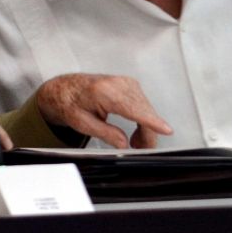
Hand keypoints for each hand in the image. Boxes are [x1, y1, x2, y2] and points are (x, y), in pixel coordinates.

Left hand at [36, 74, 171, 148]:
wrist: (65, 89)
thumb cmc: (70, 102)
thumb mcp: (82, 123)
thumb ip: (106, 134)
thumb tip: (124, 144)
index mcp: (104, 92)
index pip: (133, 109)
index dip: (151, 122)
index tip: (166, 129)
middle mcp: (117, 83)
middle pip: (144, 112)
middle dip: (147, 134)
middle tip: (141, 151)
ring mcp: (125, 82)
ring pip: (147, 109)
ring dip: (146, 128)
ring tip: (136, 142)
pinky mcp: (130, 84)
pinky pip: (144, 104)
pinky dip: (143, 118)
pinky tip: (137, 130)